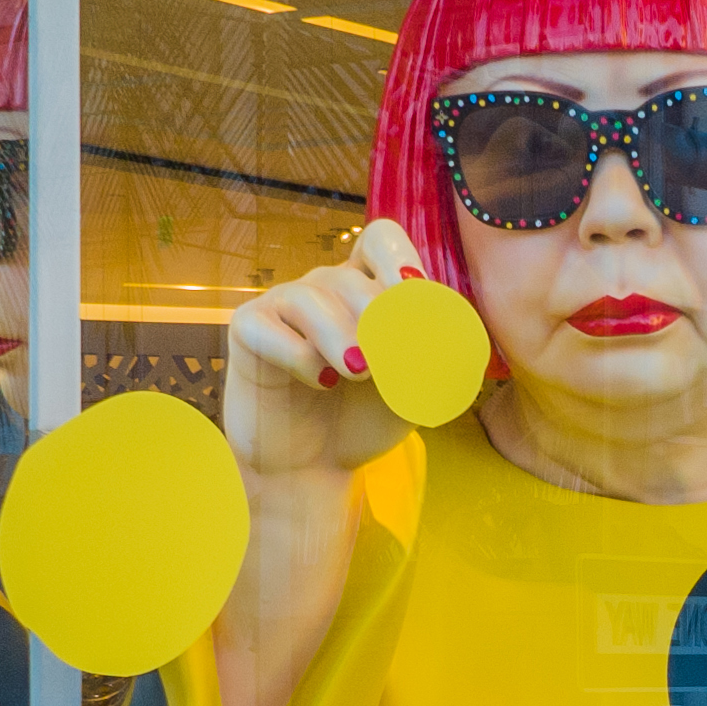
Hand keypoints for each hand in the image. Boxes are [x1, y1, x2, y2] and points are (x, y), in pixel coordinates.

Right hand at [223, 217, 427, 484]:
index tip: (417, 301)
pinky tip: (320, 383)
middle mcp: (324, 287)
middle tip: (389, 362)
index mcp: (367, 288)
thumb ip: (441, 362)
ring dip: (341, 336)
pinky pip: (270, 328)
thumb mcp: (417, 392)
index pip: (381, 239)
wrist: (315, 467)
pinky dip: (300, 356)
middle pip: (349, 275)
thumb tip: (458, 340)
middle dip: (377, 317)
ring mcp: (283, 304)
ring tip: (359, 372)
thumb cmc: (364, 418)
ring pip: (309, 298)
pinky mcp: (248, 330)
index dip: (400, 263)